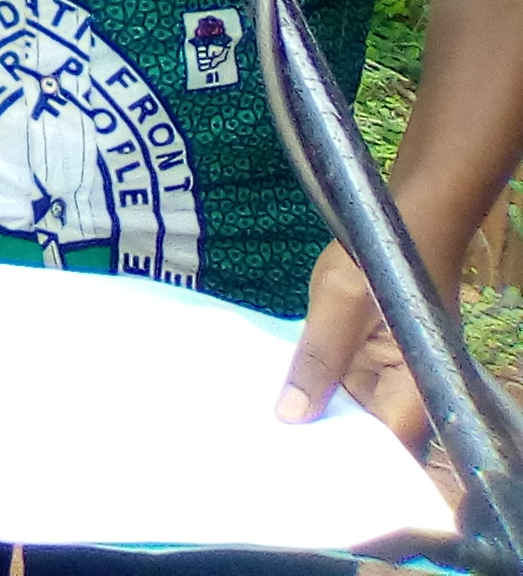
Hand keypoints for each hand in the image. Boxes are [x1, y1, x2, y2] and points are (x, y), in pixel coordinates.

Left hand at [278, 240, 425, 450]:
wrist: (405, 212)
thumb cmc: (380, 253)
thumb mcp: (340, 304)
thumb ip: (320, 360)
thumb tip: (291, 417)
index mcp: (418, 384)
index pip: (388, 443)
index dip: (348, 458)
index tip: (298, 467)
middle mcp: (408, 386)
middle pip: (367, 430)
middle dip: (322, 437)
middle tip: (265, 451)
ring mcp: (388, 370)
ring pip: (350, 406)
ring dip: (314, 411)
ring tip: (260, 429)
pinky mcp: (369, 354)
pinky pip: (341, 378)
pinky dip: (313, 383)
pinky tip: (272, 390)